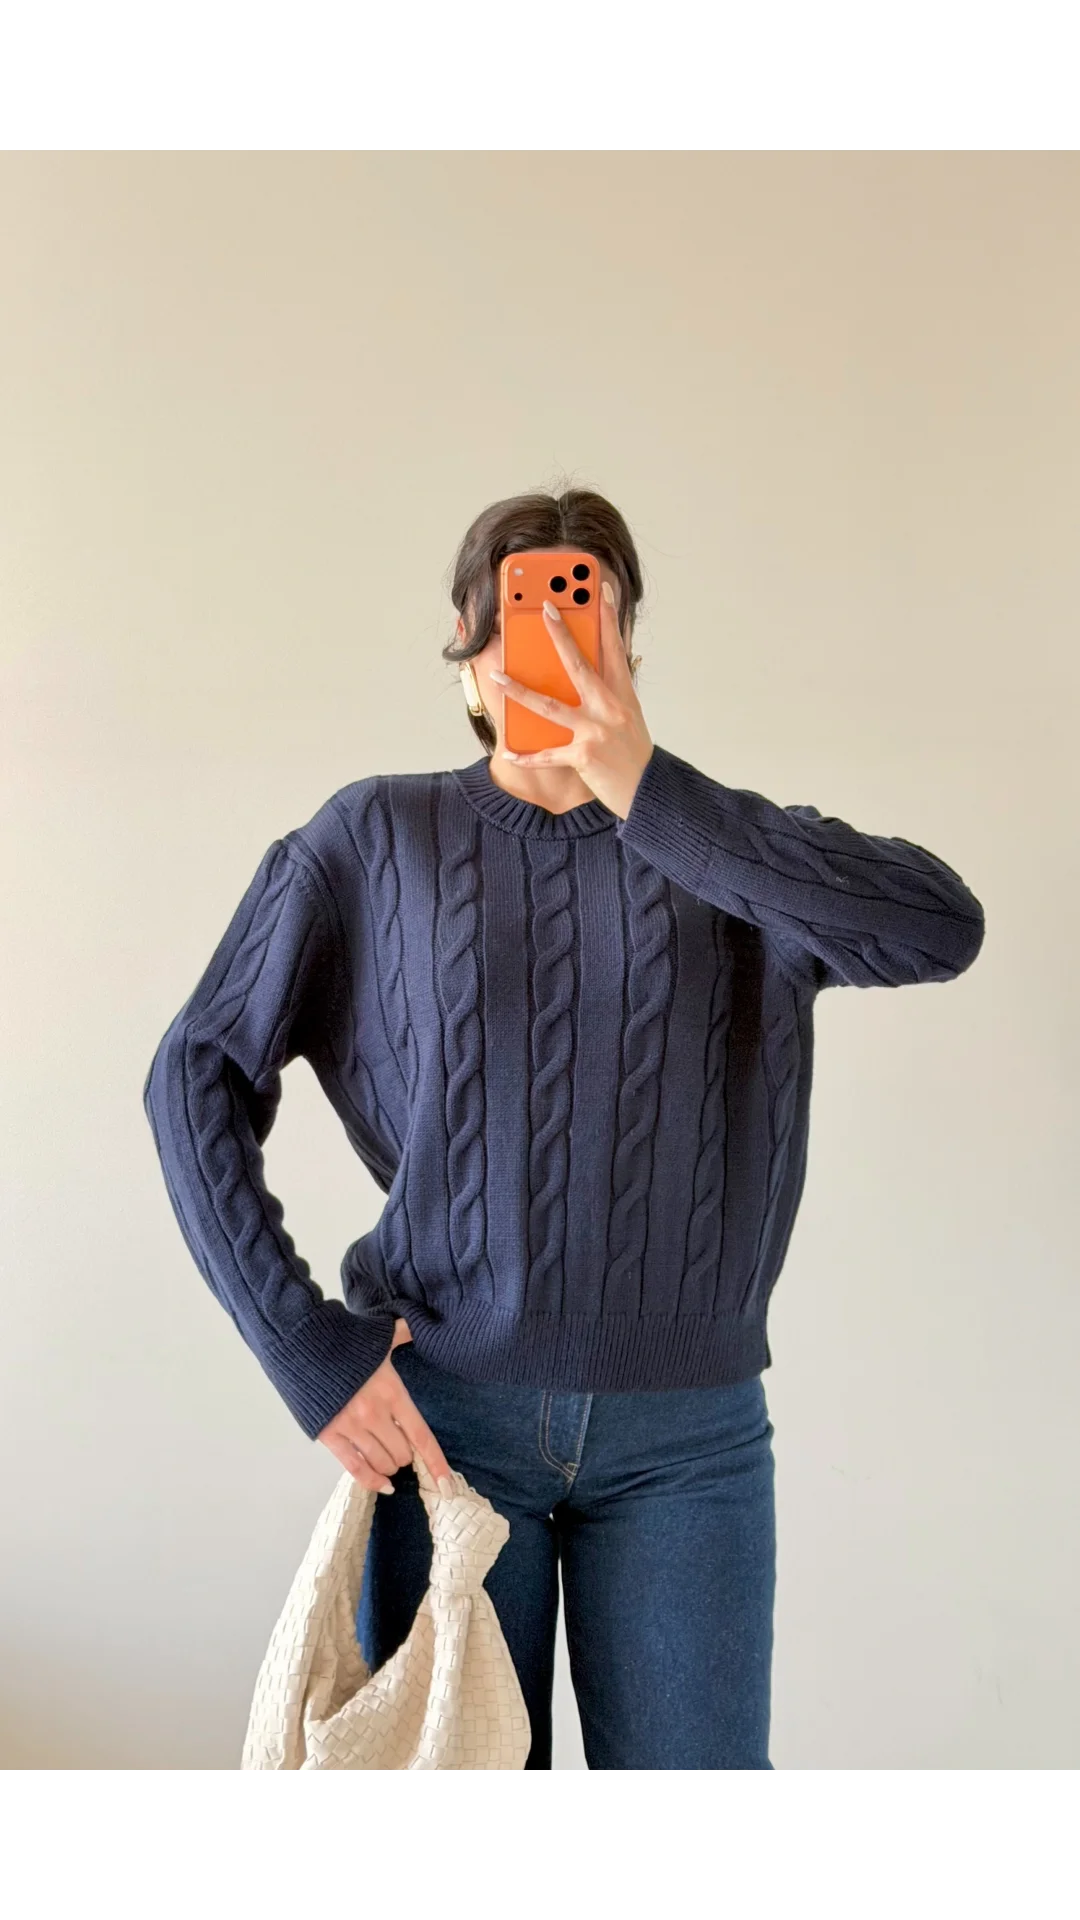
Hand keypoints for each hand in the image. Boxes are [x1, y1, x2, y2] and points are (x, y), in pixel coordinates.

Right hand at [316, 1317, 453, 1495]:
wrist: (302, 1342)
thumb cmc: (343, 1339)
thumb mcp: (379, 1336)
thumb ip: (402, 1334)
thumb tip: (417, 1324)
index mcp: (392, 1392)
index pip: (421, 1435)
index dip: (436, 1462)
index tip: (447, 1484)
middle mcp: (374, 1413)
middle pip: (402, 1453)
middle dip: (406, 1455)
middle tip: (402, 1446)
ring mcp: (351, 1426)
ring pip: (381, 1463)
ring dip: (389, 1465)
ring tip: (389, 1458)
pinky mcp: (329, 1435)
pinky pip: (355, 1468)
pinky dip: (371, 1480)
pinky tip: (383, 1485)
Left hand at [488, 580, 653, 819]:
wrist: (647, 792)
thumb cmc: (633, 754)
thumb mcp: (628, 716)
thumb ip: (609, 692)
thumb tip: (589, 670)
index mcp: (623, 695)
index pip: (615, 648)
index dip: (608, 617)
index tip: (600, 590)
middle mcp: (610, 709)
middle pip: (580, 665)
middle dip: (560, 635)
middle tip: (545, 607)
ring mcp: (596, 731)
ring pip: (550, 706)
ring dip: (519, 691)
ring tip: (497, 676)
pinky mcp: (584, 756)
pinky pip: (548, 755)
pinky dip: (527, 757)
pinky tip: (509, 753)